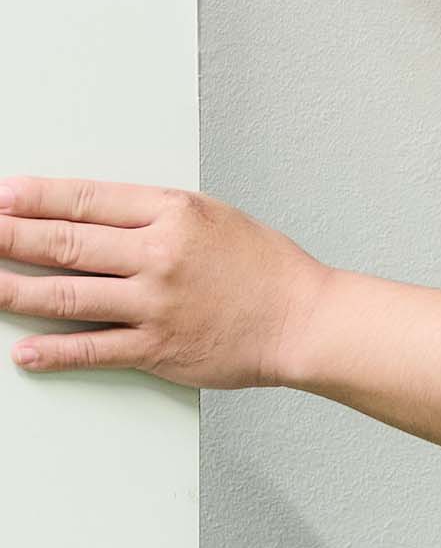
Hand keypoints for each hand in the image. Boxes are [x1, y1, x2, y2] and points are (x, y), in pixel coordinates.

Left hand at [1, 176, 328, 388]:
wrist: (303, 318)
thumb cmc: (264, 268)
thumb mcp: (212, 217)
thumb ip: (153, 215)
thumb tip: (88, 217)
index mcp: (174, 213)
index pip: (86, 199)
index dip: (34, 198)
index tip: (0, 196)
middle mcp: (161, 255)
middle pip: (65, 243)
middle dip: (7, 237)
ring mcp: (156, 304)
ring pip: (67, 295)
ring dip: (14, 291)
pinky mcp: (157, 348)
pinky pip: (93, 349)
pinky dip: (53, 351)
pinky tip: (24, 350)